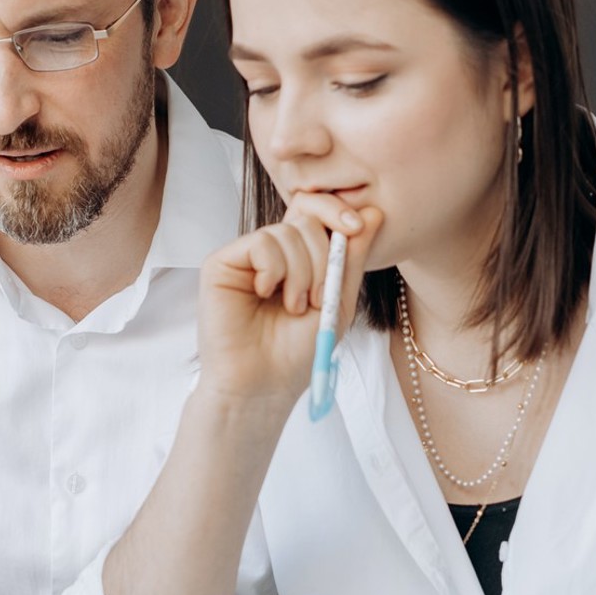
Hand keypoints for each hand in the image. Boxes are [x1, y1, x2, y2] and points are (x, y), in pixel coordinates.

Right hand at [196, 194, 382, 405]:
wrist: (264, 383)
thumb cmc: (298, 350)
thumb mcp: (339, 301)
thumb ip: (354, 257)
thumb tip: (374, 211)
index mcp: (297, 256)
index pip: (316, 211)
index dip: (337, 210)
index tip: (356, 227)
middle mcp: (269, 251)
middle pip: (306, 218)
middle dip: (324, 257)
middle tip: (320, 298)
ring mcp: (244, 256)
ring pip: (286, 232)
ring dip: (301, 273)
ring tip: (294, 307)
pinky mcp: (220, 263)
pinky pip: (260, 243)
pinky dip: (274, 270)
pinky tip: (267, 295)